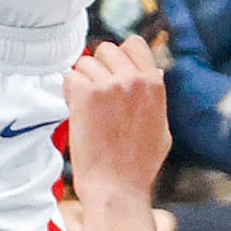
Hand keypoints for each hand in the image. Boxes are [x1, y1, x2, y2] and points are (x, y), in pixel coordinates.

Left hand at [63, 36, 170, 201]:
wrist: (116, 186)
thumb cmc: (138, 164)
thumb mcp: (161, 127)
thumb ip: (154, 96)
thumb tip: (152, 72)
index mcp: (153, 84)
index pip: (134, 44)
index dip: (120, 56)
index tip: (113, 71)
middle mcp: (132, 79)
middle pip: (106, 49)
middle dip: (98, 67)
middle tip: (97, 94)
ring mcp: (108, 85)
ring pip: (84, 63)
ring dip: (82, 81)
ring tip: (88, 108)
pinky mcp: (86, 95)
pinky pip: (70, 76)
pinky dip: (69, 91)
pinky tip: (77, 110)